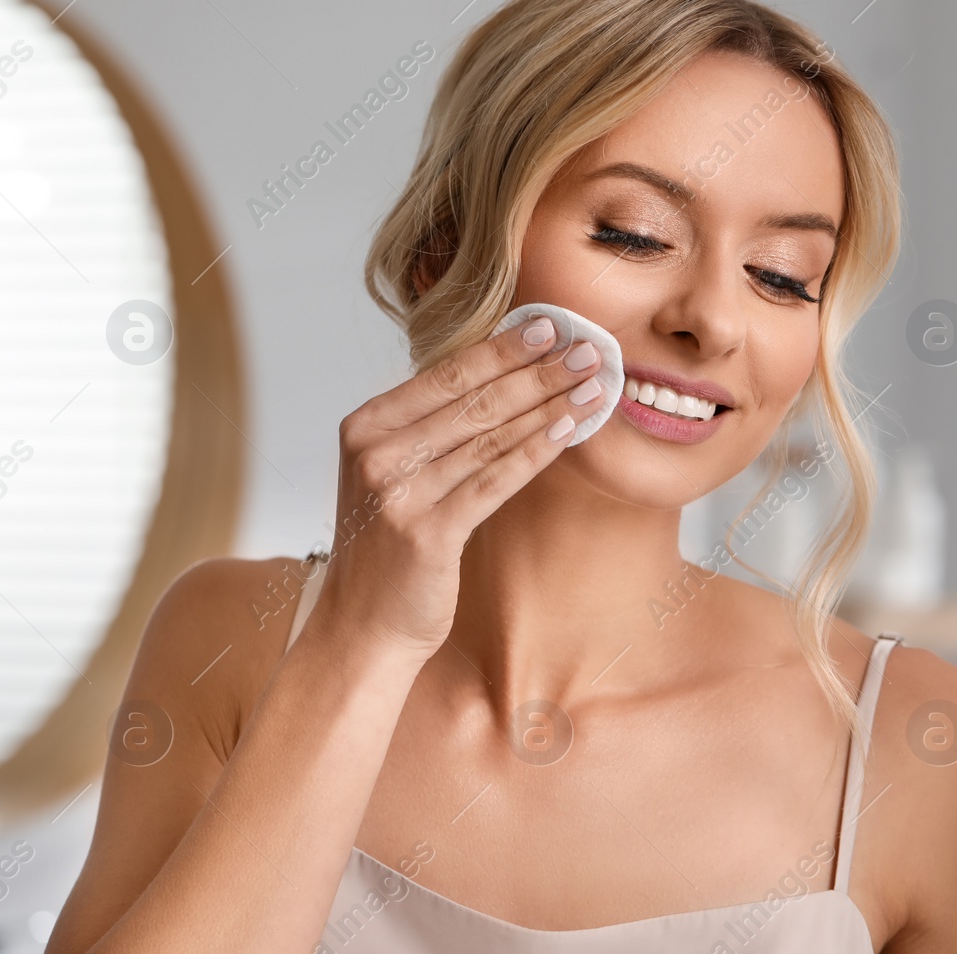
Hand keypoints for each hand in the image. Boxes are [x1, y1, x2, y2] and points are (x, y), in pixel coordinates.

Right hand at [303, 312, 612, 660]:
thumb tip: (503, 378)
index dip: (503, 347)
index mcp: (365, 426)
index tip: (550, 326)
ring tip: (593, 387)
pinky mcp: (427, 533)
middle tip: (587, 349)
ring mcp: (398, 493)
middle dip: (538, 371)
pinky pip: (494, 480)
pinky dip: (536, 452)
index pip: (446, 374)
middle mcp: (375, 453)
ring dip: (549, 406)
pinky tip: (570, 431)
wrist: (363, 625)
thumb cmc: (389, 547)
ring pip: (490, 436)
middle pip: (474, 399)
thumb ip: (431, 429)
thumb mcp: (395, 474)